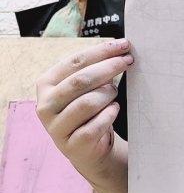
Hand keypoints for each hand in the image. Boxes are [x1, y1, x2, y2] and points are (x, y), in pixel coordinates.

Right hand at [36, 40, 133, 173]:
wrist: (89, 147)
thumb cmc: (88, 110)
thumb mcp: (85, 88)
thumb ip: (95, 69)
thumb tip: (121, 49)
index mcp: (46, 85)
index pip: (75, 62)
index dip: (101, 51)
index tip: (124, 45)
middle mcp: (46, 106)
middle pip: (81, 80)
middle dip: (109, 67)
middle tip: (128, 62)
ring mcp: (57, 128)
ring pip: (88, 103)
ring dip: (108, 94)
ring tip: (113, 93)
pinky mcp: (72, 146)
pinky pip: (96, 125)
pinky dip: (109, 114)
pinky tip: (114, 109)